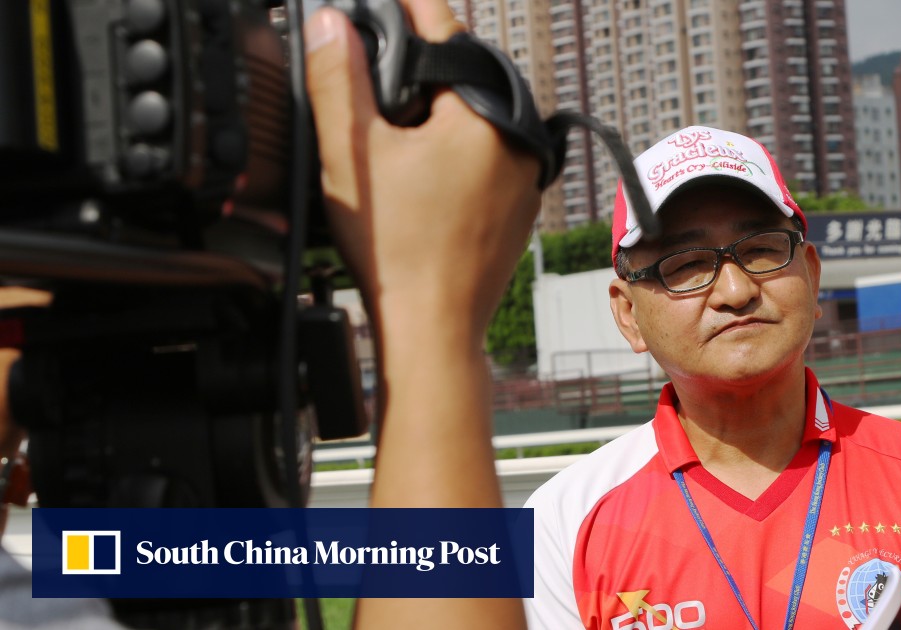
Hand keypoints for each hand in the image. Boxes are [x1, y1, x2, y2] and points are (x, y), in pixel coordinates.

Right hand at [304, 0, 541, 336]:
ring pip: (478, 115)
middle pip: (464, 75)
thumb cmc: (396, 252)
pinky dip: (459, 148)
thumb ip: (337, 80)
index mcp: (483, 116)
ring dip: (440, 108)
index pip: (446, 33)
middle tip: (378, 60)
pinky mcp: (520, 205)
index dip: (411, 7)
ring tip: (393, 121)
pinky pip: (490, 154)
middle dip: (422, 65)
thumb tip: (330, 25)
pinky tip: (421, 169)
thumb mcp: (351, 154)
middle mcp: (517, 140)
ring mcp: (525, 176)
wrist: (431, 326)